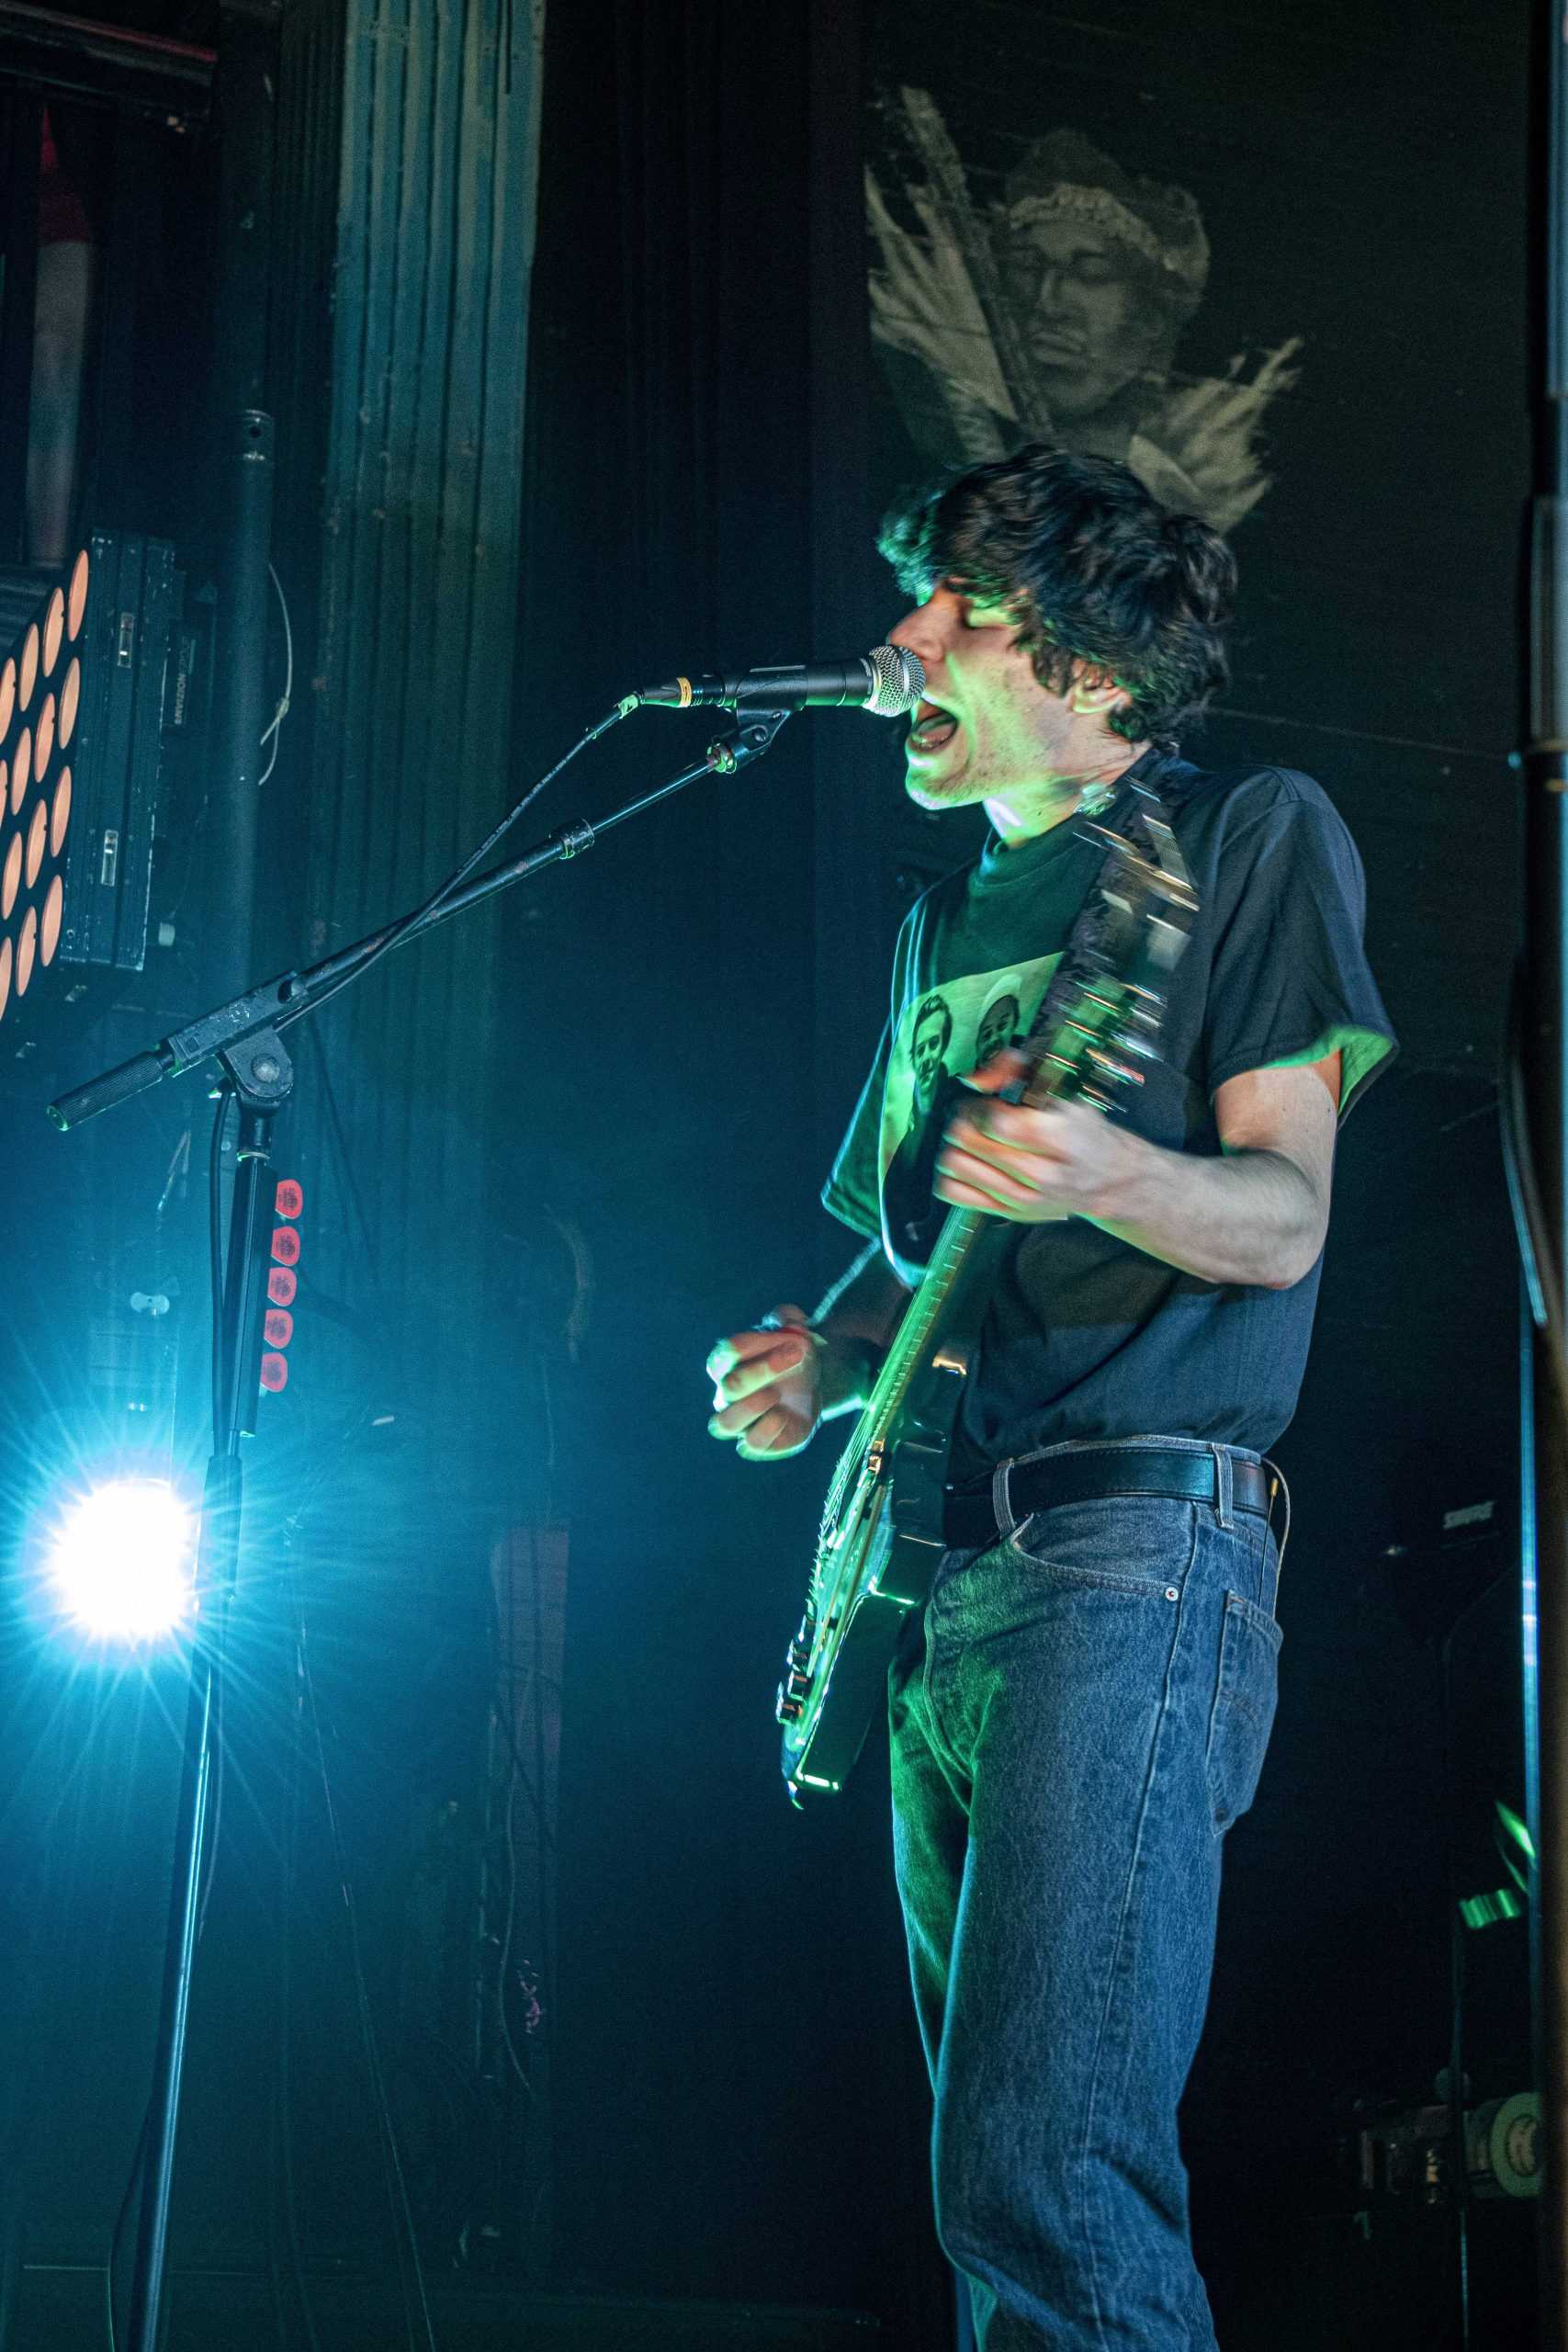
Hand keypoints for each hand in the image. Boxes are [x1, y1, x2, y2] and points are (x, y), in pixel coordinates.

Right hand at [706, 1305, 824, 1461]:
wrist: (812, 1386)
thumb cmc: (793, 1356)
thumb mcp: (794, 1330)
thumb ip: (789, 1318)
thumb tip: (789, 1318)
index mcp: (727, 1363)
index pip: (726, 1353)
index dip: (758, 1344)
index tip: (794, 1338)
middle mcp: (726, 1394)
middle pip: (730, 1385)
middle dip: (766, 1369)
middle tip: (798, 1355)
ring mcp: (739, 1421)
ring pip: (724, 1424)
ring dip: (752, 1407)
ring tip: (777, 1394)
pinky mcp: (756, 1442)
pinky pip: (749, 1446)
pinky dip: (767, 1431)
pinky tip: (785, 1416)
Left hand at [934, 1050, 1140, 1223]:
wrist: (1105, 1179)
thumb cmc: (1082, 1131)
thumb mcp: (1063, 1089)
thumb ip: (1017, 1070)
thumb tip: (976, 1080)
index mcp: (1061, 1139)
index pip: (995, 1122)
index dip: (982, 1105)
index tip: (989, 1102)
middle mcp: (1042, 1175)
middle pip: (969, 1142)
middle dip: (966, 1121)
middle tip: (977, 1117)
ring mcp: (1022, 1199)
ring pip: (956, 1165)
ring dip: (957, 1145)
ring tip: (974, 1138)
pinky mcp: (1007, 1213)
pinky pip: (953, 1192)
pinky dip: (953, 1173)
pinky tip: (971, 1161)